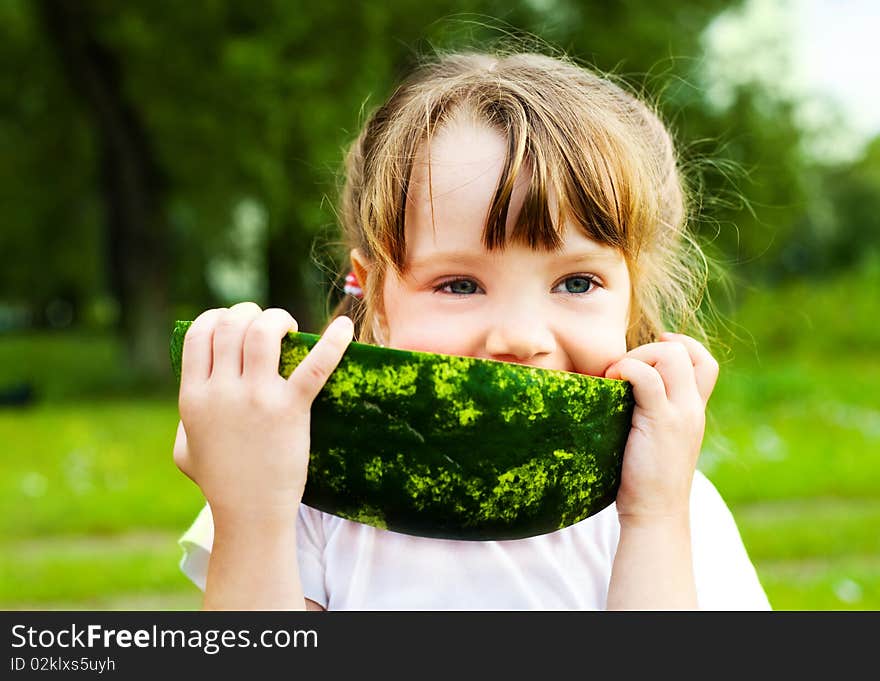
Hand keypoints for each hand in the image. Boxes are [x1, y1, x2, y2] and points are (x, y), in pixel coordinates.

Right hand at [173, 302, 353, 519]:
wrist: (250, 513)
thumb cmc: (220, 482)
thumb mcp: (185, 448)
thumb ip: (186, 415)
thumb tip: (200, 388)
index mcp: (193, 396)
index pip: (199, 332)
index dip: (218, 317)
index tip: (235, 322)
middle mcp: (221, 391)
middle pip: (232, 324)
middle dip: (250, 313)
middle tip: (270, 326)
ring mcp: (256, 399)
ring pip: (263, 332)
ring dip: (278, 319)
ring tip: (290, 328)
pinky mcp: (290, 410)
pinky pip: (314, 366)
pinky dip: (332, 342)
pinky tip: (344, 327)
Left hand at [604, 332, 718, 523]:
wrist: (656, 513)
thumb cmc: (647, 479)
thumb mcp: (659, 439)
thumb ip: (654, 414)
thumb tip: (623, 391)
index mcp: (694, 410)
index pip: (704, 361)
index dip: (680, 345)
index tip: (650, 352)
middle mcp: (692, 408)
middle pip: (684, 352)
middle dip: (648, 349)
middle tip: (622, 370)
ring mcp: (680, 414)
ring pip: (670, 356)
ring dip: (637, 357)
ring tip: (615, 377)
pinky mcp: (660, 423)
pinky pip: (646, 377)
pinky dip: (627, 369)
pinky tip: (611, 382)